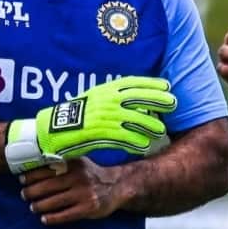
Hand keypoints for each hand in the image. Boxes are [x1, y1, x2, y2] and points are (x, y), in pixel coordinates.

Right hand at [4, 76, 177, 172]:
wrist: (53, 129)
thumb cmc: (76, 115)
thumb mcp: (94, 98)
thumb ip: (112, 96)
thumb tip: (133, 96)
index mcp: (106, 89)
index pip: (133, 82)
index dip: (151, 84)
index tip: (166, 86)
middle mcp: (107, 100)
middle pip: (139, 98)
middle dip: (158, 100)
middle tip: (173, 103)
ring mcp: (105, 116)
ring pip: (134, 119)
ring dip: (150, 124)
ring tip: (161, 130)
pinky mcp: (101, 132)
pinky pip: (123, 137)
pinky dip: (135, 141)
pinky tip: (144, 145)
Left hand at [19, 157, 123, 224]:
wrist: (117, 186)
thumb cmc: (92, 175)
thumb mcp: (79, 164)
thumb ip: (61, 164)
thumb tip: (33, 167)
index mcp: (74, 164)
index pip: (47, 170)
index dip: (32, 176)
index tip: (22, 180)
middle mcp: (78, 178)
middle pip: (48, 187)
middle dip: (32, 192)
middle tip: (24, 195)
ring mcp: (83, 194)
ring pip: (54, 202)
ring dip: (40, 206)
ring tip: (33, 207)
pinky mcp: (88, 208)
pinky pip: (65, 215)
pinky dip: (52, 218)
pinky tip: (44, 219)